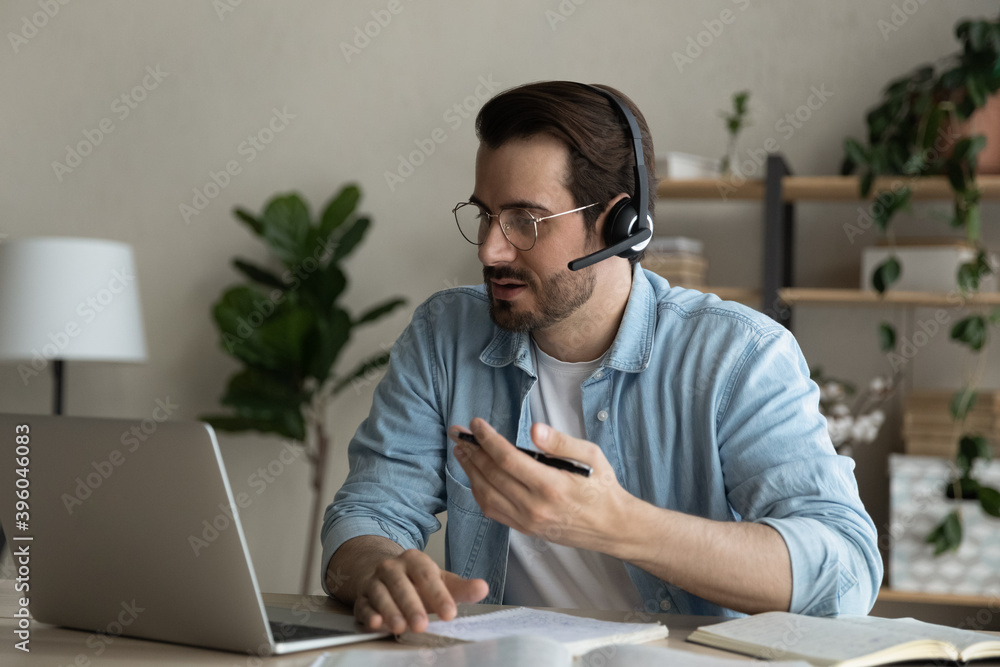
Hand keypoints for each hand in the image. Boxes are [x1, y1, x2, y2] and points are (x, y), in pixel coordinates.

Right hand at [354, 549, 488, 633]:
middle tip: (422, 625)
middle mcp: (392, 568)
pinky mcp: (362, 598)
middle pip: (401, 585)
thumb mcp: (440, 582)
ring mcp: (374, 582)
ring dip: (390, 611)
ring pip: (380, 595)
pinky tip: (374, 623)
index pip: (427, 576)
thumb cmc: (416, 582)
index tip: (450, 613)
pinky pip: (363, 605)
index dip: (439, 595)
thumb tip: (483, 588)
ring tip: (400, 627)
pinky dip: (368, 615)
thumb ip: (461, 588)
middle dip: (411, 606)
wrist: (383, 576)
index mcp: (414, 560)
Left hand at [448, 419, 634, 554]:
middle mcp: (535, 506)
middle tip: (458, 433)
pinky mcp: (525, 529)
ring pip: (486, 495)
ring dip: (470, 471)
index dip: (487, 440)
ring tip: (461, 451)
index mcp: (551, 486)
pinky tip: (475, 476)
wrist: (612, 527)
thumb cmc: (602, 488)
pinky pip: (493, 510)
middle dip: (471, 451)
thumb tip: (534, 429)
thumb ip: (561, 442)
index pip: (507, 459)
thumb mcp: (591, 456)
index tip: (475, 424)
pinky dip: (479, 492)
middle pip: (491, 475)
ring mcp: (528, 521)